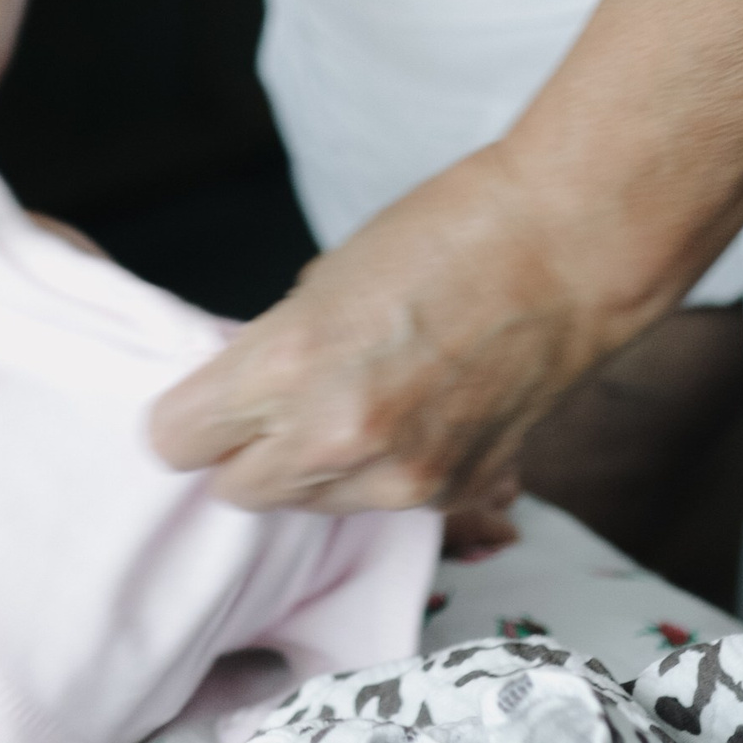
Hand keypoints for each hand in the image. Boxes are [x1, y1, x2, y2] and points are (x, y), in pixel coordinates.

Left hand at [147, 144, 624, 515]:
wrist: (565, 250)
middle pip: (235, 490)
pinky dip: (379, 473)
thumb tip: (245, 399)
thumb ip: (274, 354)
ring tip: (355, 401)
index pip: (177, 440)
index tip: (200, 405)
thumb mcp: (321, 283)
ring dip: (312, 469)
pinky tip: (410, 415)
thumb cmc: (443, 236)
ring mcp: (397, 478)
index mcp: (287, 364)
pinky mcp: (450, 495)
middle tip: (272, 409)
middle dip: (243, 453)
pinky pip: (379, 503)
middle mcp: (334, 438)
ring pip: (308, 506)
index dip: (187, 419)